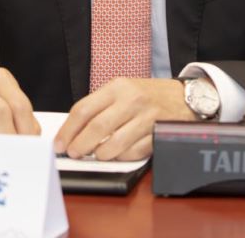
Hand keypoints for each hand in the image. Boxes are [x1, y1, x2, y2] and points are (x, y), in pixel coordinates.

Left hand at [53, 77, 193, 160]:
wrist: (184, 96)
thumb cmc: (147, 95)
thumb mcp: (123, 90)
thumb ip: (100, 106)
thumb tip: (73, 130)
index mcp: (118, 87)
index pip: (84, 109)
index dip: (68, 130)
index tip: (60, 143)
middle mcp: (132, 100)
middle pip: (97, 128)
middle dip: (80, 145)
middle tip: (73, 154)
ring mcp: (147, 118)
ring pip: (114, 144)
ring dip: (100, 154)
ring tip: (96, 155)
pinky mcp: (158, 134)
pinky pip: (133, 152)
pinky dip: (121, 157)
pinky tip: (117, 154)